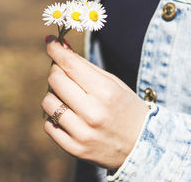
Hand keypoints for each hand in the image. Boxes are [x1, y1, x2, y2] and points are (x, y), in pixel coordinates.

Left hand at [41, 36, 148, 168]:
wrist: (142, 145)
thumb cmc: (126, 108)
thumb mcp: (113, 83)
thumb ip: (85, 66)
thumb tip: (60, 47)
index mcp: (106, 92)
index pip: (70, 65)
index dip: (56, 49)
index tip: (50, 42)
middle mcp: (93, 112)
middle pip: (55, 80)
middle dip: (57, 72)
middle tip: (66, 74)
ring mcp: (82, 133)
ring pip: (48, 102)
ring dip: (55, 96)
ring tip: (70, 100)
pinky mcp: (74, 149)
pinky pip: (49, 125)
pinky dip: (55, 118)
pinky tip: (70, 117)